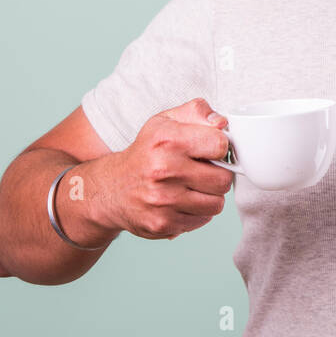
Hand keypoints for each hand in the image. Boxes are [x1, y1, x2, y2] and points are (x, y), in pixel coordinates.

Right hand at [91, 98, 234, 239]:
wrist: (111, 189)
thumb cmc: (146, 153)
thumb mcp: (165, 122)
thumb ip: (197, 112)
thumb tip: (222, 122)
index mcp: (167, 140)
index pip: (220, 145)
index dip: (220, 147)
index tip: (210, 149)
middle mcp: (164, 170)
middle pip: (224, 179)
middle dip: (218, 174)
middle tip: (202, 170)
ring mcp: (163, 200)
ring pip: (217, 203)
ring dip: (210, 195)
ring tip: (192, 186)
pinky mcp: (163, 224)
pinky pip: (203, 219)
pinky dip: (198, 212)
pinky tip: (182, 201)